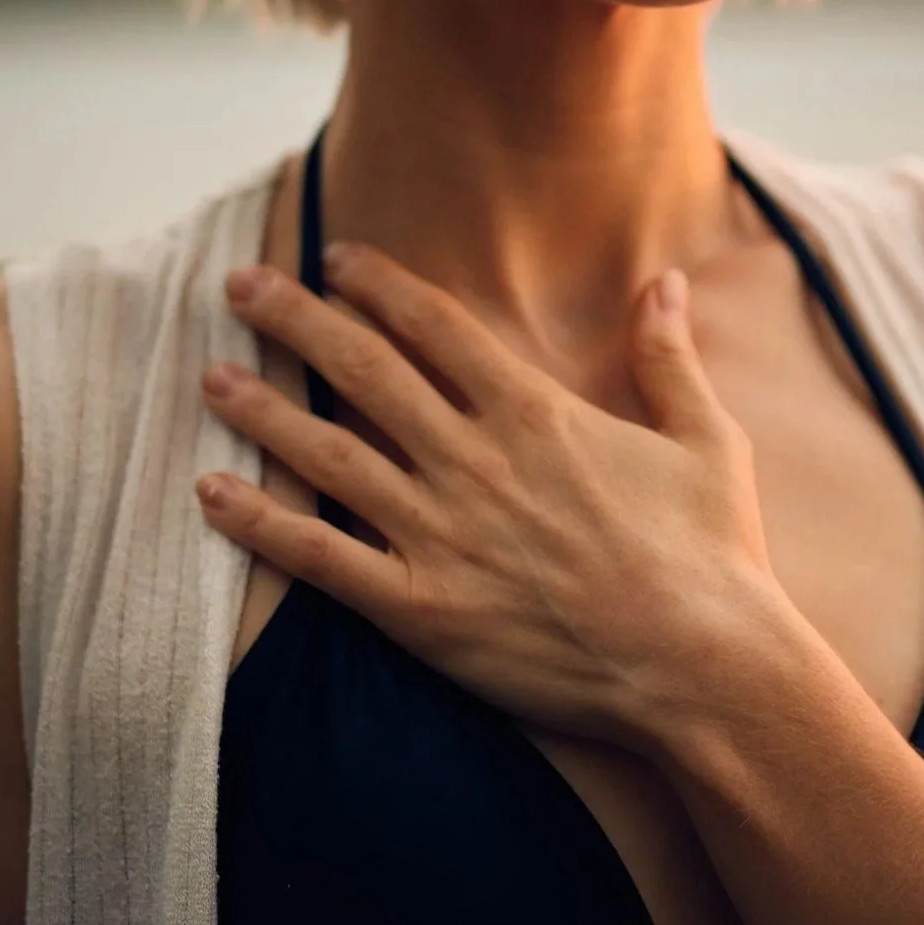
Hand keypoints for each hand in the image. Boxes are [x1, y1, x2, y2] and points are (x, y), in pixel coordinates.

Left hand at [196, 245, 782, 748]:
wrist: (705, 668)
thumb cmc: (713, 555)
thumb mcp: (706, 439)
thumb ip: (668, 355)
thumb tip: (665, 279)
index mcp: (535, 413)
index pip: (435, 325)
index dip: (377, 284)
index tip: (335, 256)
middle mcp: (474, 461)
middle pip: (363, 369)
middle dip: (296, 319)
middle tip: (240, 285)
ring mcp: (442, 535)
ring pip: (329, 454)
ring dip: (262, 409)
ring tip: (210, 375)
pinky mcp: (422, 610)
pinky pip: (322, 559)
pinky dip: (261, 524)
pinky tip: (211, 493)